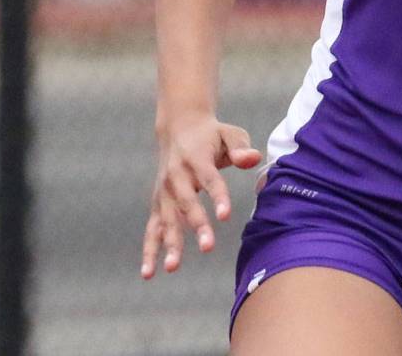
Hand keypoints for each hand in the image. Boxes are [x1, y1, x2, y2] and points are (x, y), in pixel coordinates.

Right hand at [140, 114, 260, 278]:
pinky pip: (152, 228)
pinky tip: (148, 273)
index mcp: (196, 157)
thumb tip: (253, 159)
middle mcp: (176, 175)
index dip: (218, 196)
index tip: (225, 215)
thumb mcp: (230, 134)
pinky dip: (149, 250)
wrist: (179, 127)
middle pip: (187, 203)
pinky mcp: (158, 203)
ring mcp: (164, 191)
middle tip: (208, 247)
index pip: (209, 179)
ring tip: (173, 268)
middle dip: (197, 225)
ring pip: (167, 219)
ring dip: (169, 243)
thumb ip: (241, 147)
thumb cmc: (212, 135)